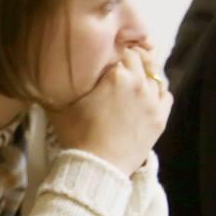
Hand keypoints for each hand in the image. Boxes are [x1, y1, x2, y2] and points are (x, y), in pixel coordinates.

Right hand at [46, 45, 170, 176]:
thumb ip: (60, 86)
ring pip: (155, 75)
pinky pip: (166, 94)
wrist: (98, 165)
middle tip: (119, 67)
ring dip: (145, 74)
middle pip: (140, 59)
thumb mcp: (60, 106)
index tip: (107, 57)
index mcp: (116, 75)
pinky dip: (157, 92)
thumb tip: (48, 75)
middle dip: (130, 60)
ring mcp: (152, 101)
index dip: (113, 52)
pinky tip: (146, 97)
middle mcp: (138, 83)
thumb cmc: (77, 135)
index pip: (121, 50)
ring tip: (132, 82)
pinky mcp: (160, 118)